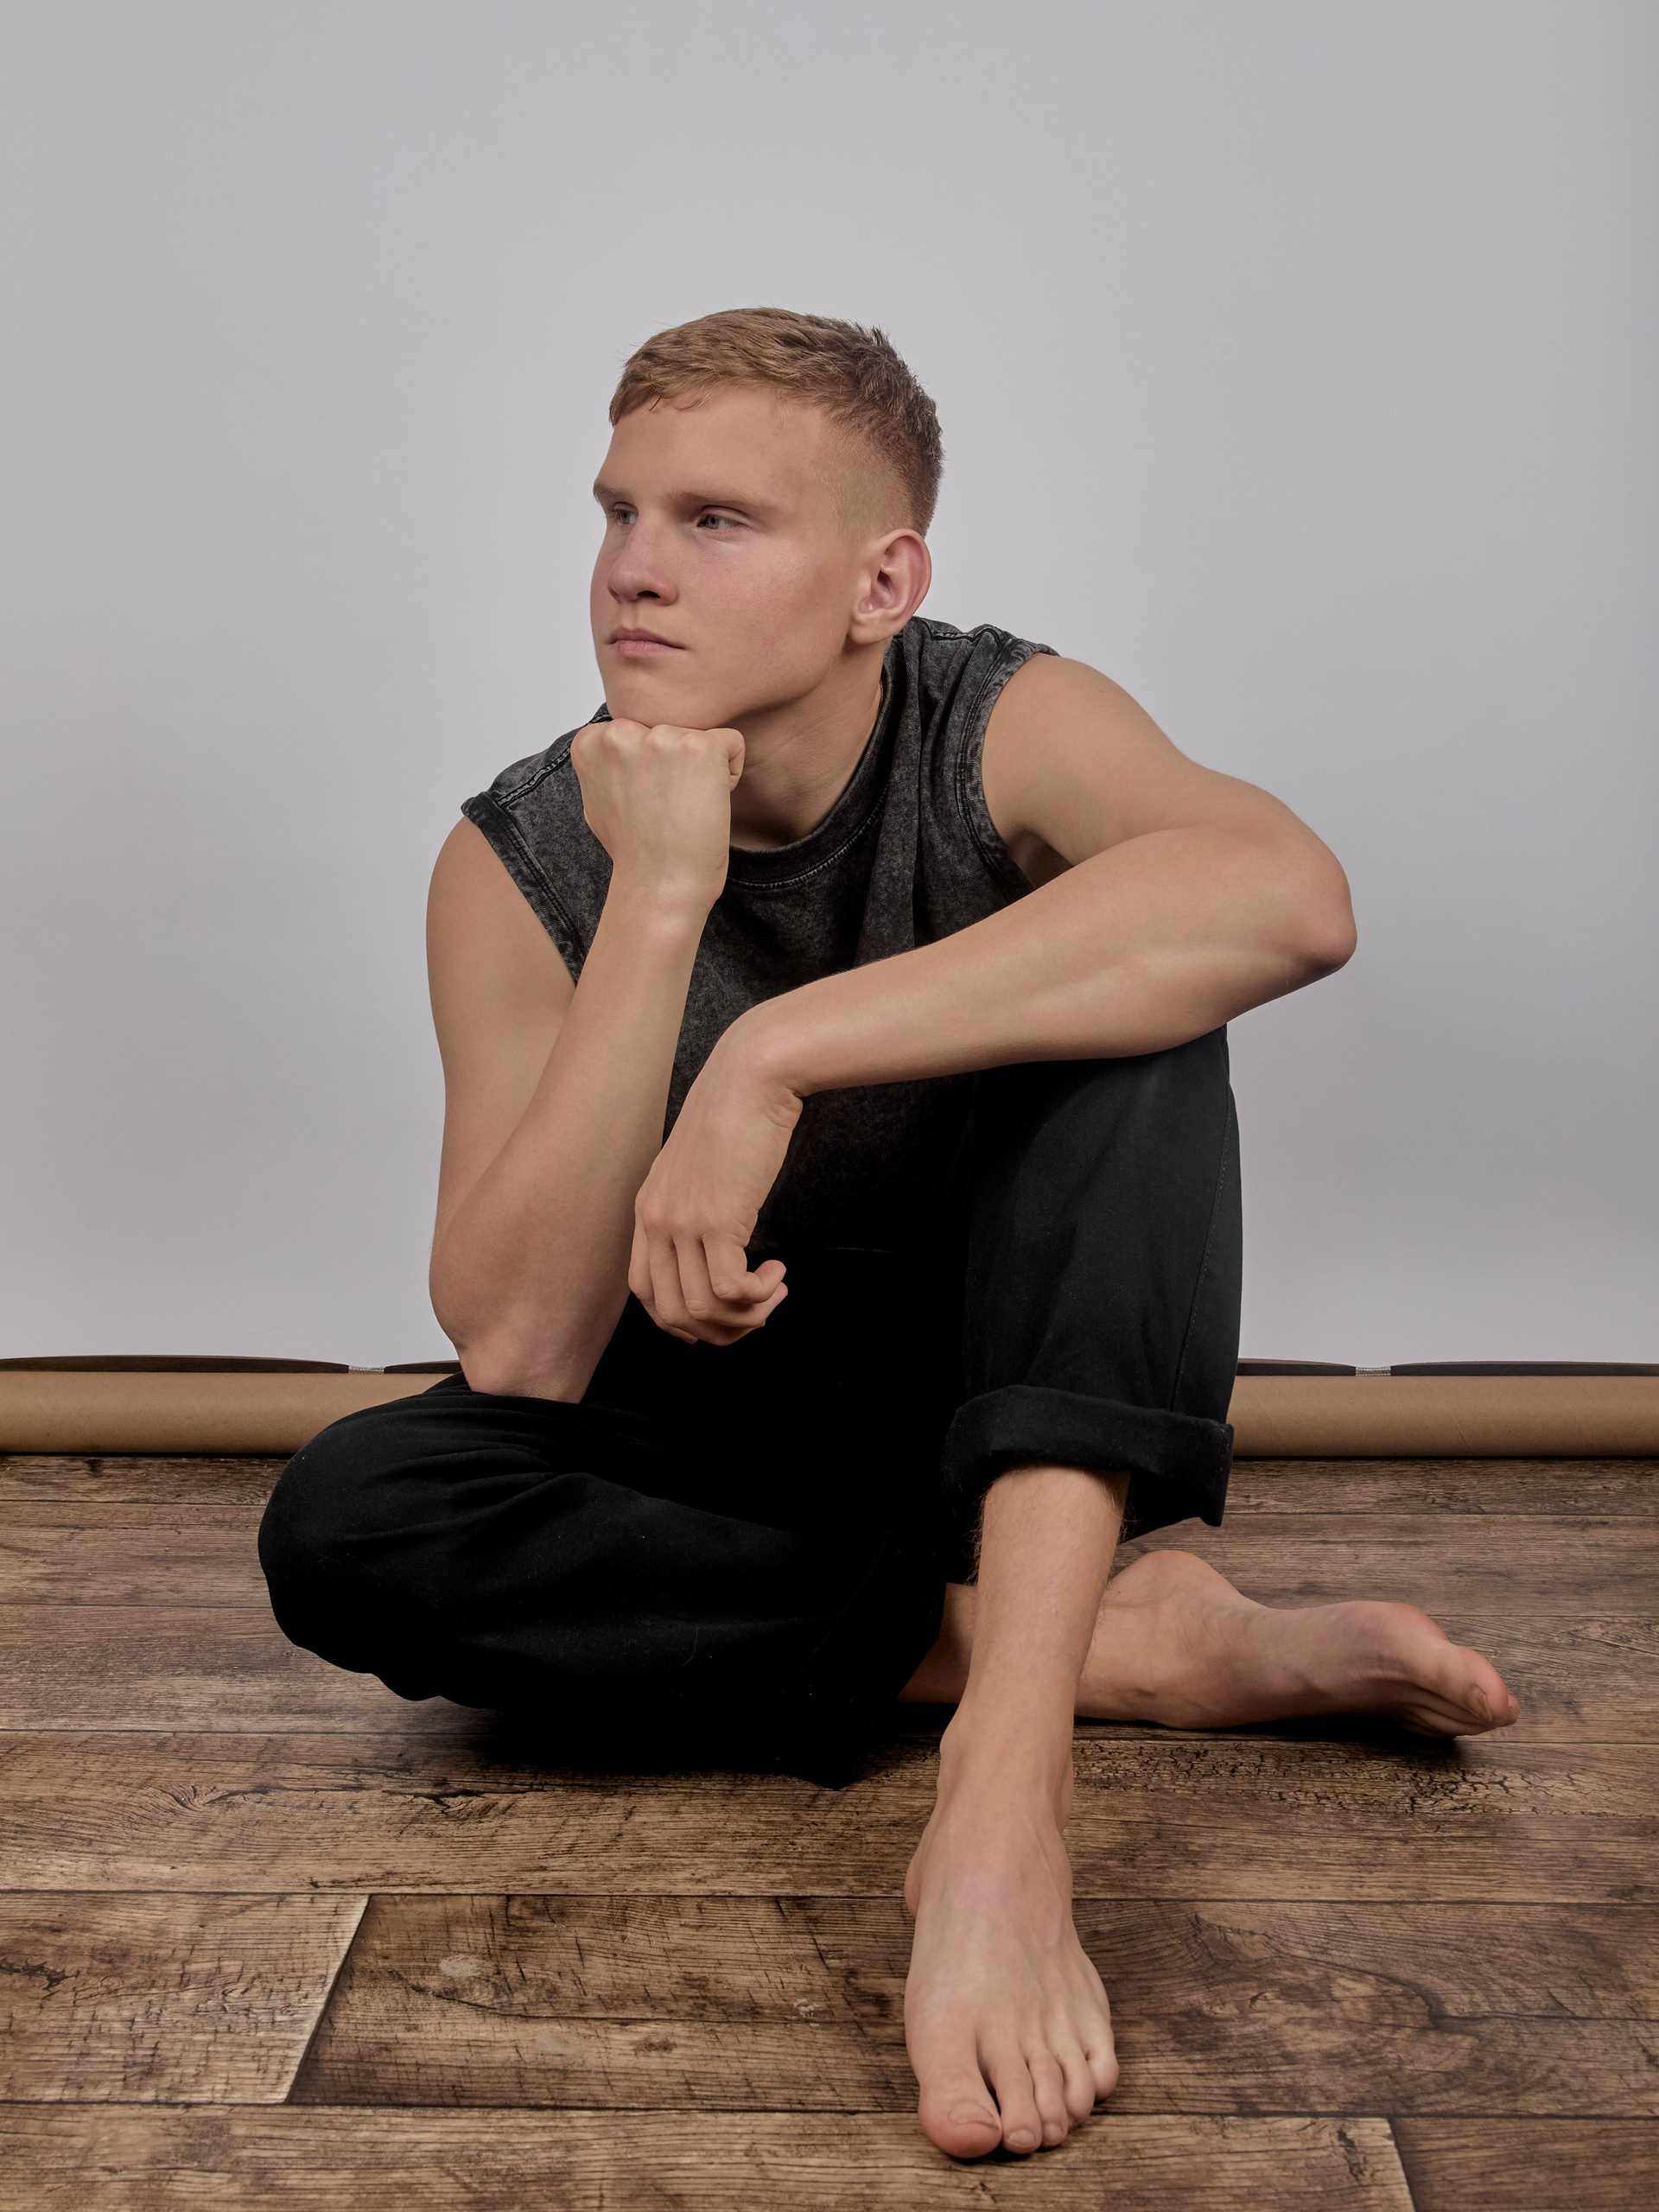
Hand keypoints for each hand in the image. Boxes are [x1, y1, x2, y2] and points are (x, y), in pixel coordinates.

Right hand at [570, 717, 742, 910]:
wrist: (659, 883)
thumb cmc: (635, 850)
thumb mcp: (598, 797)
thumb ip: (608, 761)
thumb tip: (620, 744)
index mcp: (592, 741)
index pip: (637, 729)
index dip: (648, 766)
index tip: (644, 798)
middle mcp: (621, 732)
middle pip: (668, 728)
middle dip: (674, 762)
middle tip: (666, 806)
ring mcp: (661, 737)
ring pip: (698, 736)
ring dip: (700, 769)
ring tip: (684, 807)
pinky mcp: (700, 747)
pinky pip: (732, 744)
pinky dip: (729, 774)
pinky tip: (708, 803)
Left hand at [629, 1034, 802, 1344]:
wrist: (751, 1076)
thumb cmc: (735, 1113)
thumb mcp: (701, 1166)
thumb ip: (697, 1204)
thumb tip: (720, 1245)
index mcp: (647, 1209)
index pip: (644, 1290)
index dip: (679, 1319)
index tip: (717, 1318)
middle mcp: (655, 1221)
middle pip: (669, 1313)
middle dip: (718, 1330)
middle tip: (755, 1314)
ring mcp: (682, 1223)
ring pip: (701, 1309)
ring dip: (746, 1315)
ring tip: (775, 1292)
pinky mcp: (717, 1220)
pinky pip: (730, 1290)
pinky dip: (759, 1296)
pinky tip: (778, 1274)